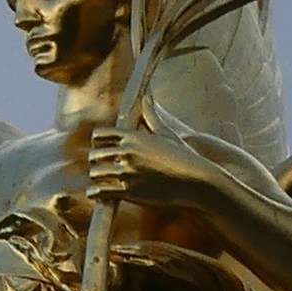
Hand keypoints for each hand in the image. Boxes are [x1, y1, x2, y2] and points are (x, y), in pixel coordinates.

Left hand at [84, 121, 211, 211]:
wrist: (196, 181)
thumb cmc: (184, 157)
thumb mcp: (167, 133)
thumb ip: (151, 115)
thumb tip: (146, 96)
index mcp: (133, 136)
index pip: (101, 134)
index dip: (97, 142)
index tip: (99, 148)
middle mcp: (127, 152)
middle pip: (95, 154)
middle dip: (96, 162)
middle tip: (99, 168)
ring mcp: (127, 171)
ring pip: (95, 173)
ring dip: (96, 178)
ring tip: (98, 183)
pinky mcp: (129, 191)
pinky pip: (100, 191)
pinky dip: (95, 193)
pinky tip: (97, 194)